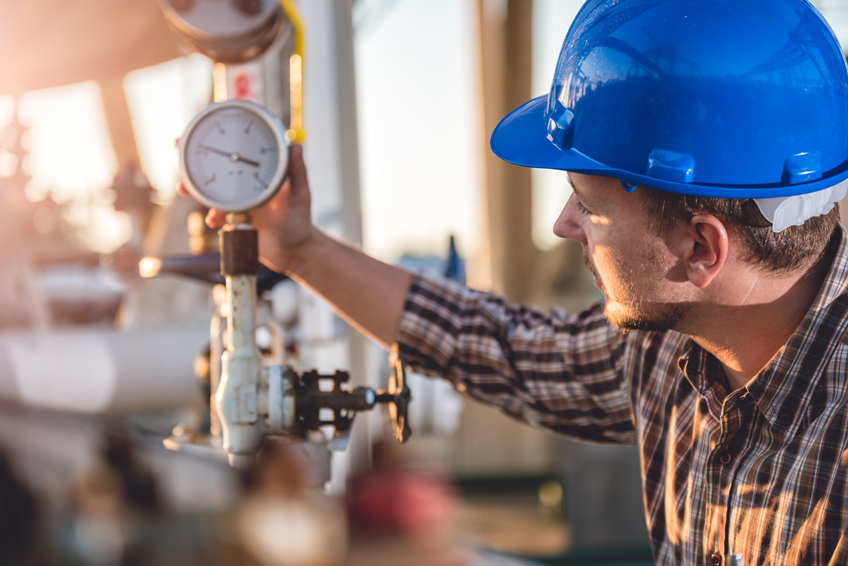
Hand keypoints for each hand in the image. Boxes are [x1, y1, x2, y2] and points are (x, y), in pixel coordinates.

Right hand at [177, 144, 315, 273]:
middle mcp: (246, 182)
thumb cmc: (300, 222)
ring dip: (193, 187)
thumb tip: (296, 147)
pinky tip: (214, 219)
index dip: (225, 131)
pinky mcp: (232, 217)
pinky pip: (215, 213)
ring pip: (210, 188)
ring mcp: (238, 199)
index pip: (242, 145)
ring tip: (183, 188)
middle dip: (195, 156)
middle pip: (217, 163)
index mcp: (263, 170)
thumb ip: (298, 173)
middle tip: (178, 148)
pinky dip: (211, 215)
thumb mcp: (300, 196)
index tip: (210, 120)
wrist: (292, 252)